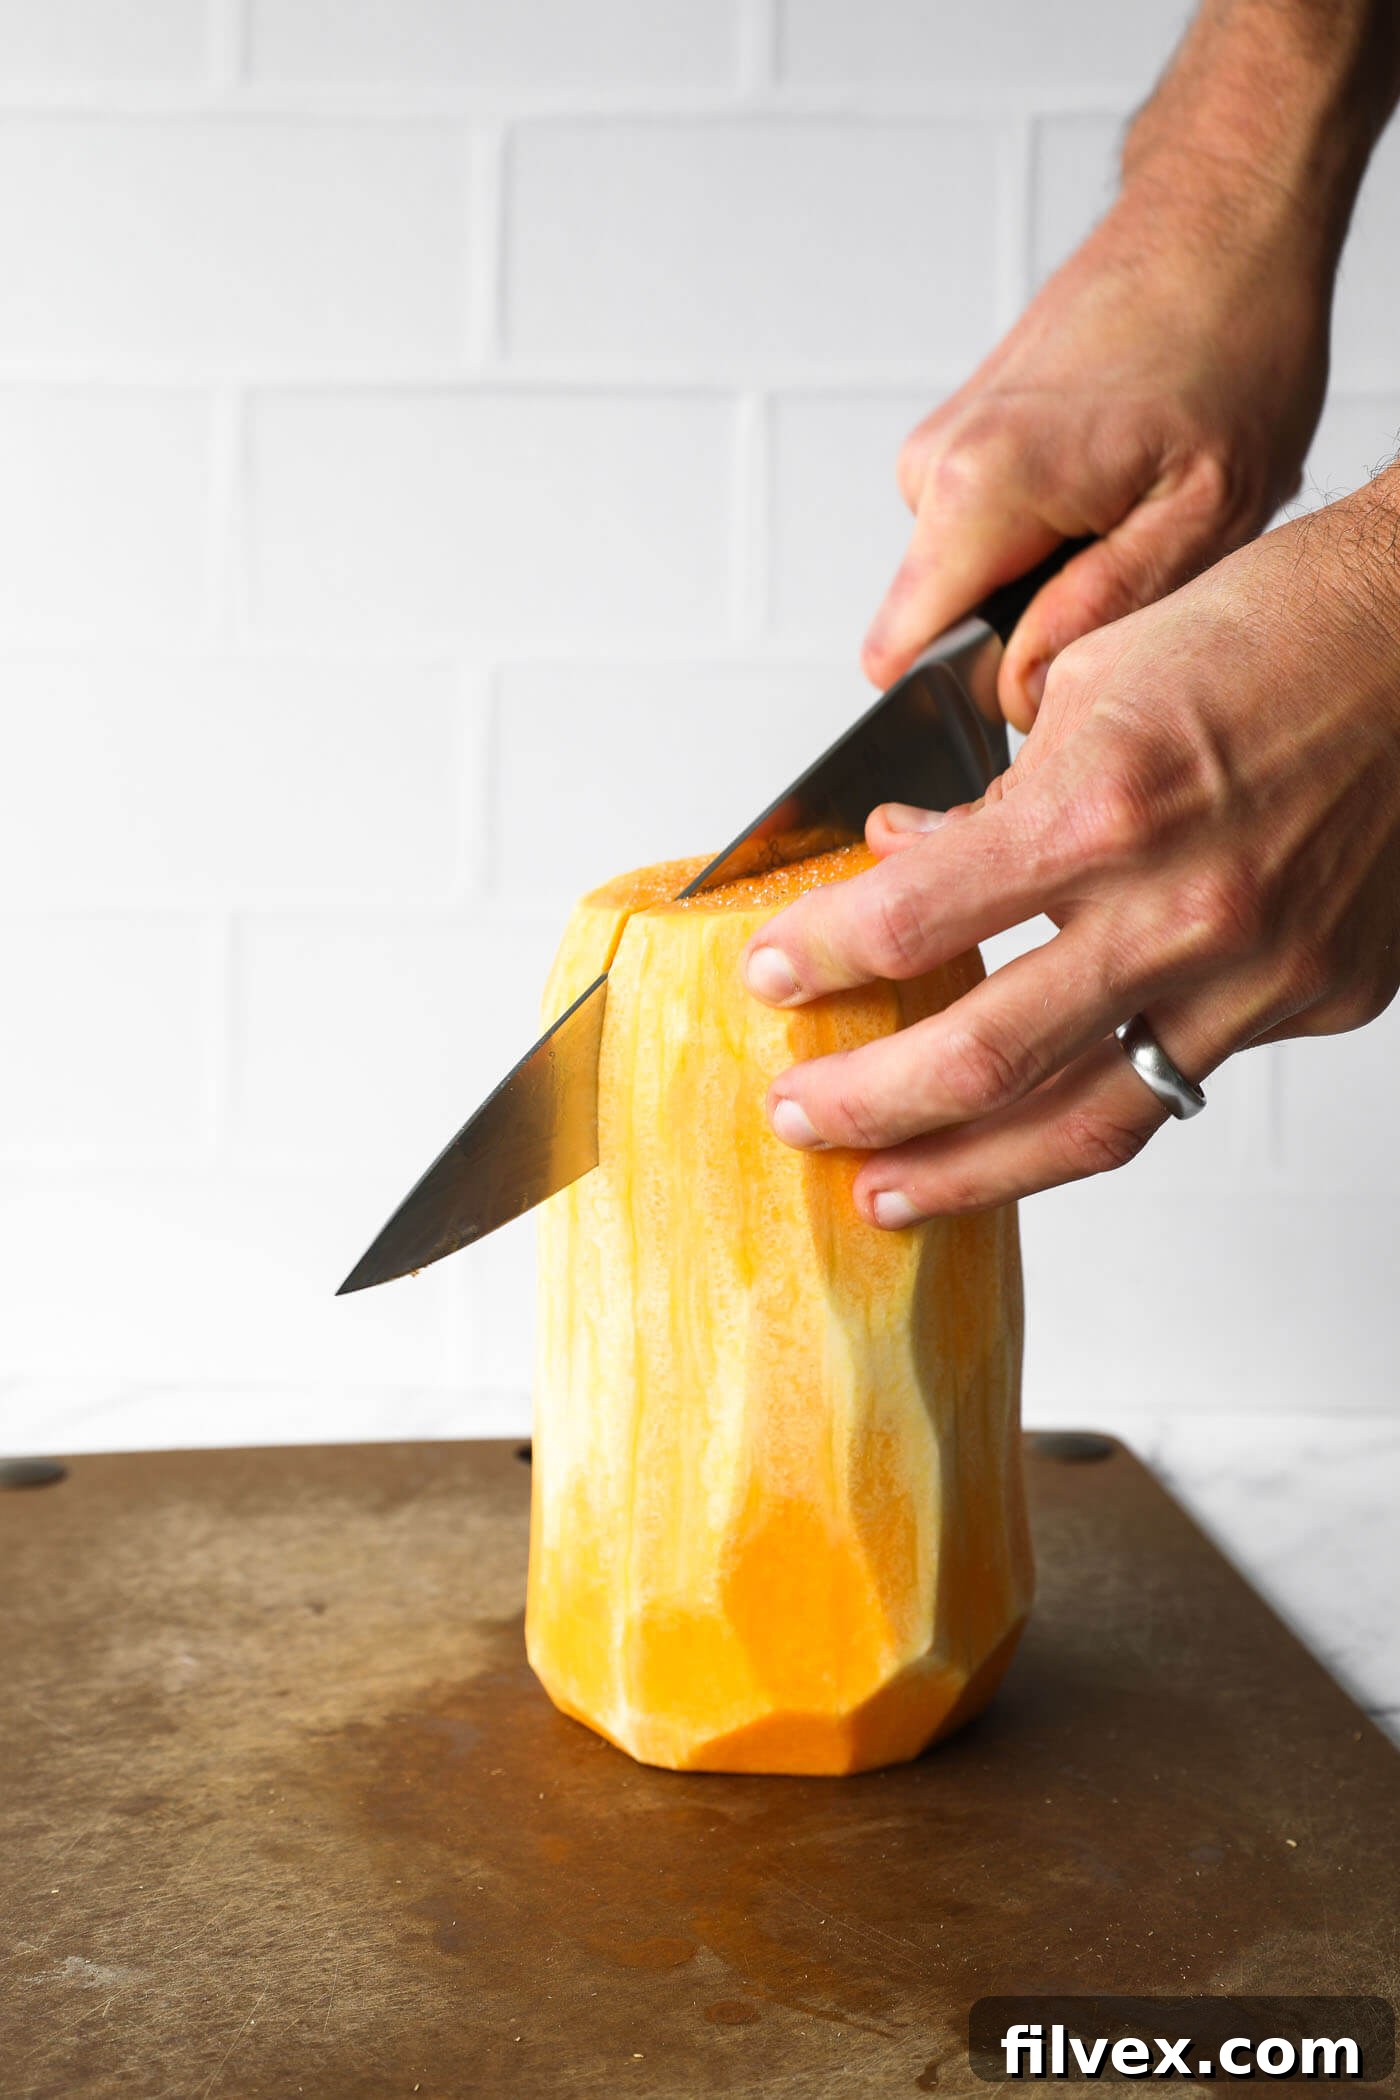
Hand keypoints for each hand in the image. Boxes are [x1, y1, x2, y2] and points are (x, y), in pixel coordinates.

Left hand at [743, 486, 1399, 1222]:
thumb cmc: (1271, 632)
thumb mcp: (1090, 681)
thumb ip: (989, 795)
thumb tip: (903, 858)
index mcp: (1105, 806)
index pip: (909, 919)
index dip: (815, 961)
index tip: (768, 979)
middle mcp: (1182, 906)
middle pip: (980, 1058)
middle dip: (864, 1104)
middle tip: (799, 1117)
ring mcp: (1259, 972)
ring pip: (1089, 1123)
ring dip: (967, 1173)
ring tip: (890, 1194)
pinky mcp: (1318, 1001)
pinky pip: (1186, 1078)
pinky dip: (1100, 1101)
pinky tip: (1040, 1118)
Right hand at [862, 170, 1332, 727]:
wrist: (1221, 221)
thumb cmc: (1232, 342)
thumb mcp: (1202, 514)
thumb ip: (1095, 616)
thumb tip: (1017, 692)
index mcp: (979, 490)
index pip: (903, 656)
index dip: (978, 695)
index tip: (1054, 677)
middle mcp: (934, 466)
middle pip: (947, 627)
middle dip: (1031, 632)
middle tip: (1133, 567)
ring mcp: (939, 449)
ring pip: (972, 585)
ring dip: (1050, 578)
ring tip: (1133, 512)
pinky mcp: (957, 439)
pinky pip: (984, 537)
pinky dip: (1049, 533)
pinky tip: (1111, 483)